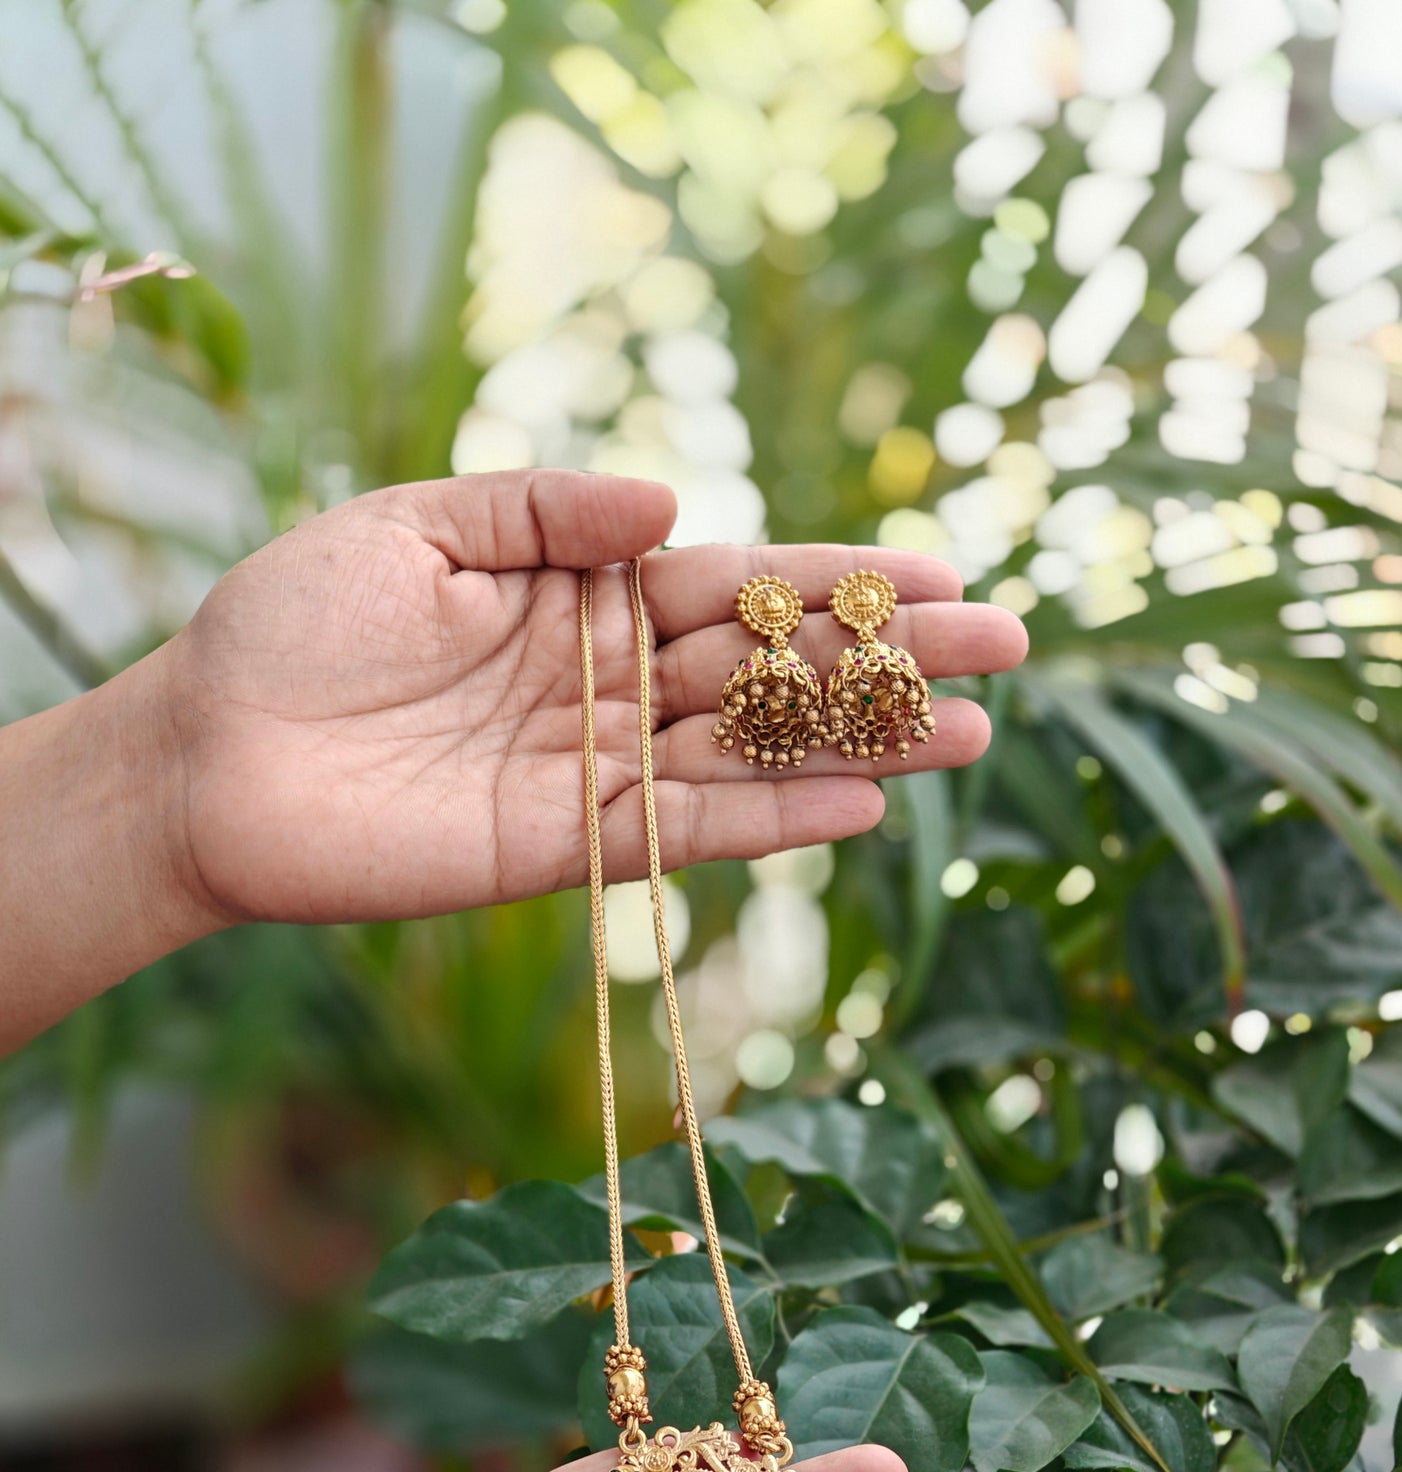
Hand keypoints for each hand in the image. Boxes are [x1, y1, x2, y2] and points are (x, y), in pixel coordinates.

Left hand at [0, 469, 1024, 1048]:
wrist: (209, 752)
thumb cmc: (293, 621)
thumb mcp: (416, 525)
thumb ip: (546, 511)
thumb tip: (676, 507)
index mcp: (582, 594)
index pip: (735, 583)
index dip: (836, 581)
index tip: (942, 573)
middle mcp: (609, 682)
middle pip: (771, 670)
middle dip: (885, 661)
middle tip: (1006, 651)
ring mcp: (597, 769)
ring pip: (753, 754)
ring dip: (861, 747)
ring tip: (969, 737)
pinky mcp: (567, 849)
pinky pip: (686, 831)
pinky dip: (769, 819)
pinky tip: (857, 803)